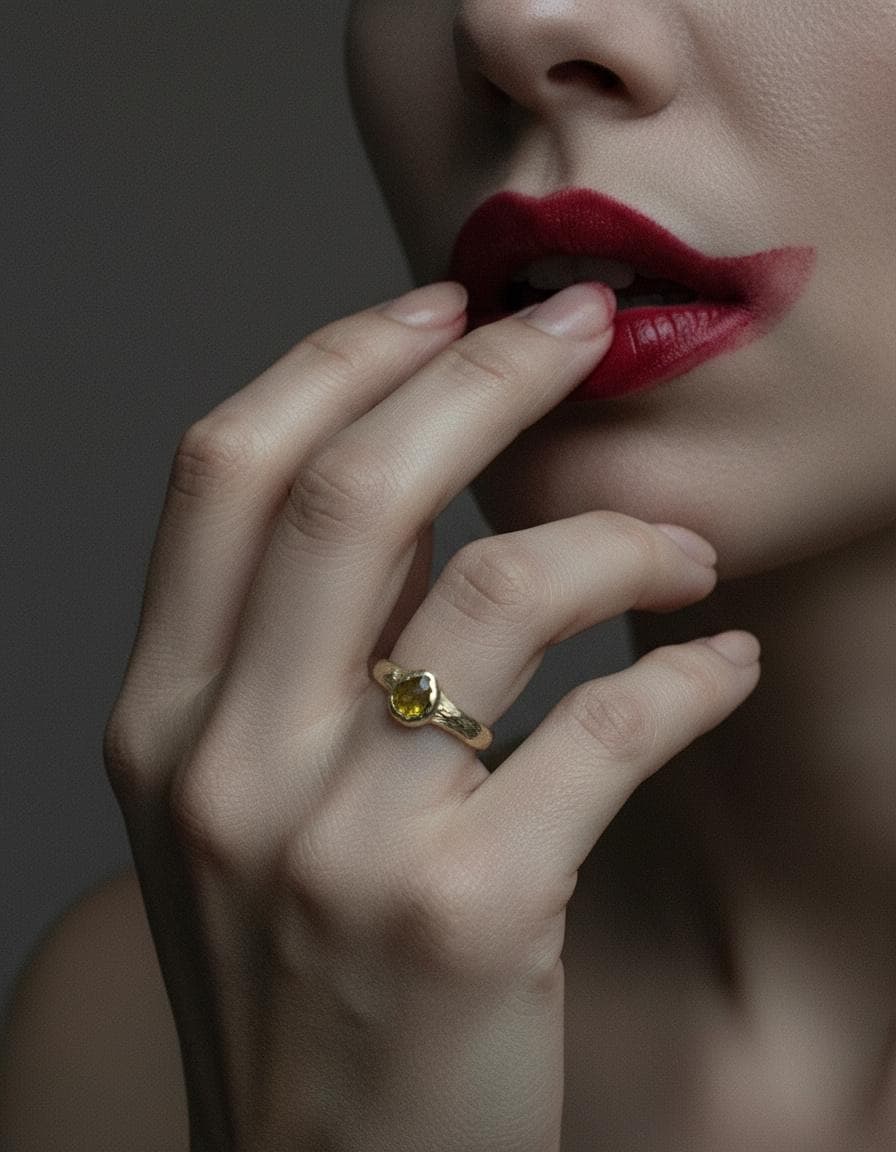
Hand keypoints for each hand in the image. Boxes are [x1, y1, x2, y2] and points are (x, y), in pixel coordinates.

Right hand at [104, 280, 759, 1151]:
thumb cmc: (299, 977)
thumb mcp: (239, 807)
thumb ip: (291, 655)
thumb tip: (407, 481)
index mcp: (161, 718)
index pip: (229, 470)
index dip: (340, 357)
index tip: (440, 306)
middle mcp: (227, 764)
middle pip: (356, 490)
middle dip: (486, 375)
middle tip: (581, 329)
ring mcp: (338, 843)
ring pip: (500, 591)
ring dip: (622, 539)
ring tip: (685, 550)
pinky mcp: (464, 913)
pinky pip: (606, 728)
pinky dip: (687, 674)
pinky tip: (715, 668)